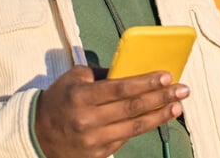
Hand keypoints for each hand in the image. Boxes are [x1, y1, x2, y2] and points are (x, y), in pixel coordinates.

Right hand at [34, 66, 188, 157]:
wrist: (37, 135)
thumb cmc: (58, 101)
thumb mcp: (73, 79)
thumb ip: (101, 74)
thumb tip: (133, 70)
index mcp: (80, 96)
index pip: (120, 88)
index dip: (146, 82)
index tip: (167, 76)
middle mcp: (88, 120)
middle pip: (132, 108)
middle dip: (161, 97)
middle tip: (182, 90)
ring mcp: (93, 140)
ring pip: (135, 127)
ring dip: (160, 115)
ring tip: (177, 106)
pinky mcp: (98, 155)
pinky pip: (126, 139)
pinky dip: (143, 127)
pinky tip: (157, 117)